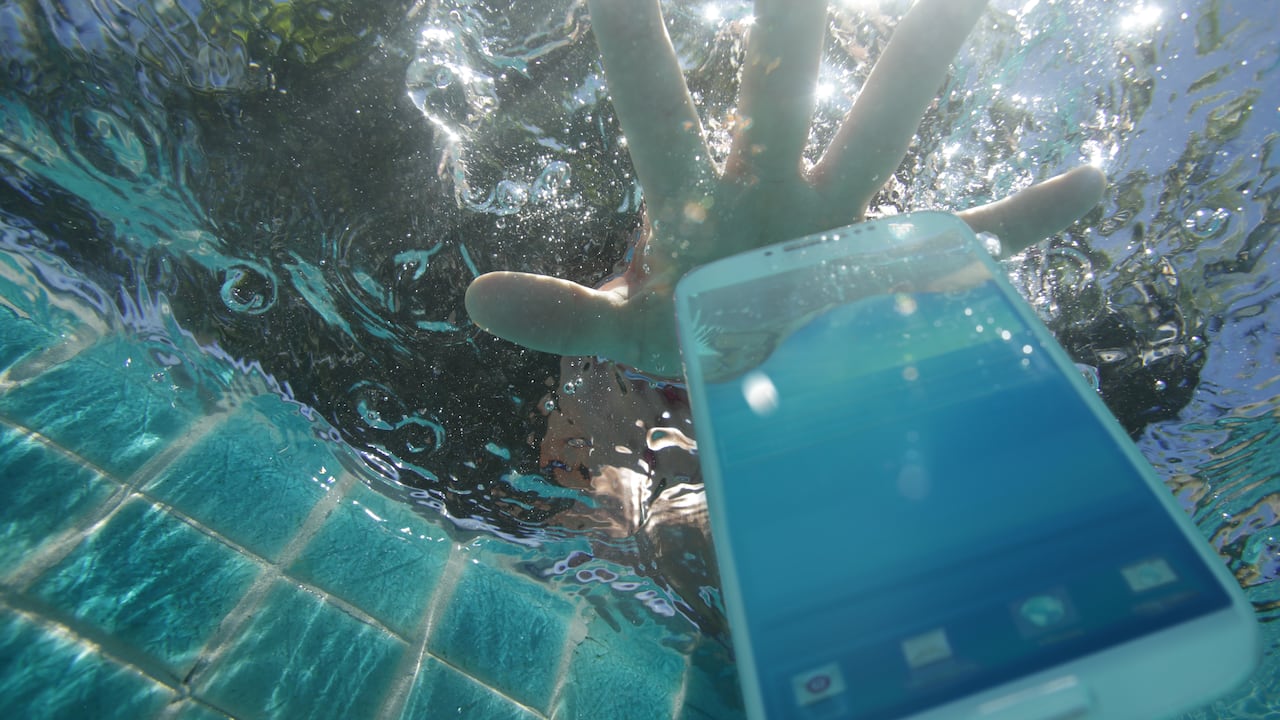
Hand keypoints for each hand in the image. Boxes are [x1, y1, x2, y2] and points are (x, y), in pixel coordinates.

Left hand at [465, 0, 1105, 377]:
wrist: (762, 381)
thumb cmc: (693, 344)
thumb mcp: (627, 334)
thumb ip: (563, 314)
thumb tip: (469, 295)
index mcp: (700, 200)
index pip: (655, 104)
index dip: (630, 37)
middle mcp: (777, 183)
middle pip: (783, 82)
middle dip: (789, 15)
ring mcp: (845, 219)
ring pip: (887, 127)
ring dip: (923, 61)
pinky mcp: (901, 264)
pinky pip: (974, 237)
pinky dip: (1029, 217)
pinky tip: (1092, 182)